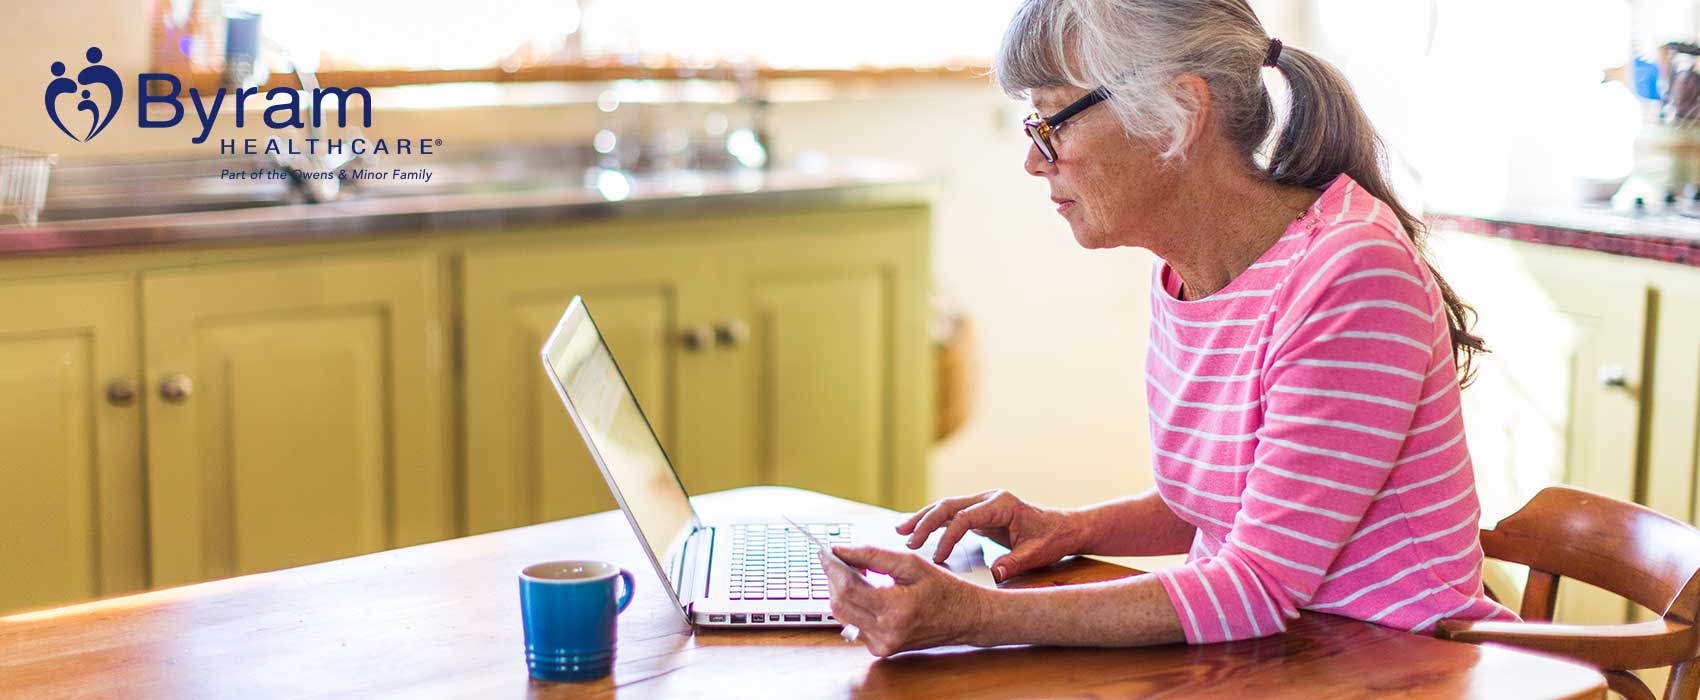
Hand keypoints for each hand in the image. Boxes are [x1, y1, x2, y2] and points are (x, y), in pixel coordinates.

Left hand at [821, 545, 989, 656]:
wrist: (965, 618)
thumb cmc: (944, 590)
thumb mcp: (911, 564)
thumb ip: (874, 556)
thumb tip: (842, 551)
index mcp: (896, 609)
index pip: (848, 588)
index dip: (832, 568)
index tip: (825, 552)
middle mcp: (886, 632)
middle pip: (839, 604)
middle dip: (834, 579)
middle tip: (839, 559)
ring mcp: (882, 644)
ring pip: (843, 615)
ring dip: (842, 592)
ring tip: (858, 573)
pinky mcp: (881, 649)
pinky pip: (854, 625)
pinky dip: (854, 606)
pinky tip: (868, 592)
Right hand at [896, 490, 1083, 582]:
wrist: (1065, 528)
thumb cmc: (1052, 538)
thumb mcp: (1036, 553)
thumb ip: (1014, 562)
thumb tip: (994, 575)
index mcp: (1001, 504)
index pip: (965, 517)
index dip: (948, 537)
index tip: (938, 557)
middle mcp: (989, 499)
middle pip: (948, 505)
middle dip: (925, 522)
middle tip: (907, 540)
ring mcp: (983, 504)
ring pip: (946, 507)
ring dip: (923, 518)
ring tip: (901, 530)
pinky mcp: (980, 513)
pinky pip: (952, 515)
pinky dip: (934, 522)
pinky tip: (917, 530)